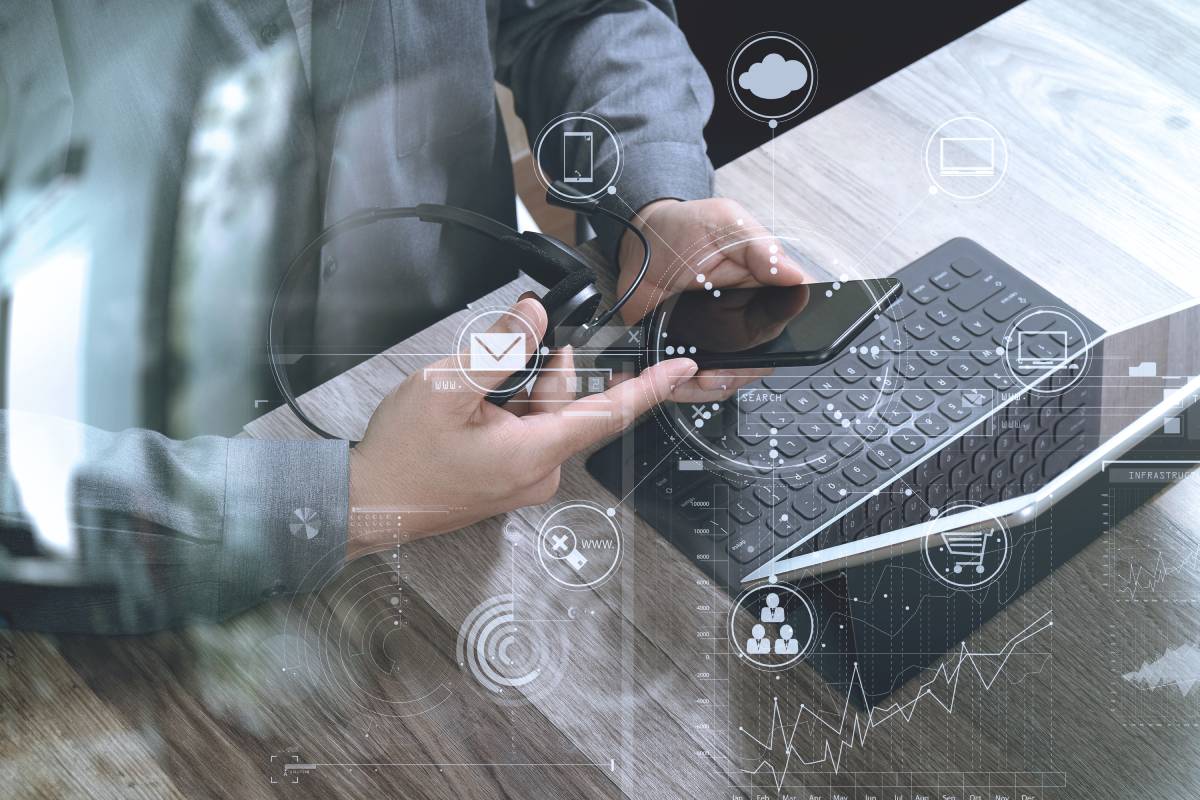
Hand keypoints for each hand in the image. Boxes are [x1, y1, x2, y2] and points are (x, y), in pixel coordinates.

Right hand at [346, 296, 698, 557]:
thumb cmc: (402, 456)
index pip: (609, 413)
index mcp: (535, 452)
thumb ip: (500, 347)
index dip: (649, 387)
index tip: (681, 369)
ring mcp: (523, 480)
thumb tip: (534, 316)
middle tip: (511, 340)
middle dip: (544, 368)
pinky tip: (476, 403)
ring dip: (520, 389)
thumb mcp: (448, 386)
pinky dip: (511, 409)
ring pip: (544, 417)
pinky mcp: (508, 481)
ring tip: (474, 383)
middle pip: (568, 405)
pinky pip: (527, 434)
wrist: (367, 502)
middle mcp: (538, 472)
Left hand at [615, 198, 807, 398]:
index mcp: (765, 287)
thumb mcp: (726, 223)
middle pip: (762, 358)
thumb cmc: (684, 227)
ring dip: (715, 384)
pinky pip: (695, 379)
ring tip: (696, 379)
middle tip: (718, 372)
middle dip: (742, 373)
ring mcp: (719, 336)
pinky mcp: (690, 349)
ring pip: (730, 375)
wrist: (636, 244)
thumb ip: (761, 247)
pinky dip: (686, 387)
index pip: (791, 319)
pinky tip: (675, 381)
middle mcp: (746, 316)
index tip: (764, 346)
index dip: (789, 340)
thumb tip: (795, 274)